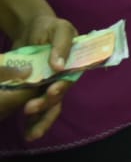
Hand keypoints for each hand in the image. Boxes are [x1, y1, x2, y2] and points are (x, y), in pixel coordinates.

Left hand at [2, 14, 76, 140]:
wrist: (30, 29)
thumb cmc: (50, 26)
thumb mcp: (59, 29)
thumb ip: (61, 45)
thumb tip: (60, 66)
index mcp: (74, 65)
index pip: (69, 80)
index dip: (61, 88)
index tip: (51, 92)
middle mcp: (63, 78)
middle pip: (58, 97)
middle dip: (45, 106)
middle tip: (29, 109)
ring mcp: (48, 86)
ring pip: (49, 108)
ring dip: (40, 121)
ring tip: (30, 134)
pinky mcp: (33, 91)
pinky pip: (35, 107)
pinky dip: (31, 121)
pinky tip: (24, 131)